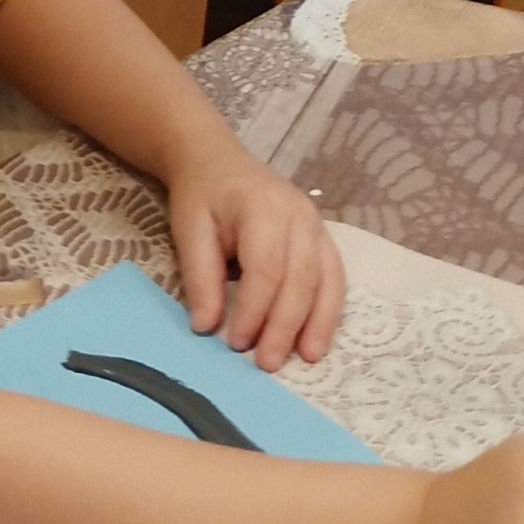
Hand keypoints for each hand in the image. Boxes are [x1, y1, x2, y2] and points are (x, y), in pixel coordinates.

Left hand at [166, 139, 344, 371]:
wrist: (216, 161)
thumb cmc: (201, 197)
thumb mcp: (189, 231)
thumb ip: (201, 278)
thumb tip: (206, 327)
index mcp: (263, 209)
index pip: (266, 268)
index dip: (254, 310)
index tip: (236, 343)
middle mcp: (300, 216)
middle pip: (301, 278)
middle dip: (285, 325)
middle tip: (267, 363)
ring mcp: (317, 225)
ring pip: (327, 280)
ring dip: (318, 323)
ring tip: (307, 359)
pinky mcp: (323, 237)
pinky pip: (335, 277)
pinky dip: (329, 311)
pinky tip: (318, 338)